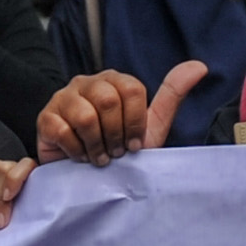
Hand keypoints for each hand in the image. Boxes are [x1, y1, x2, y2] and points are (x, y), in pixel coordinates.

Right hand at [38, 60, 205, 162]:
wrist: (87, 178)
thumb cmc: (118, 149)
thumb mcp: (150, 126)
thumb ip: (172, 95)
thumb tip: (200, 66)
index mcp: (114, 81)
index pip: (132, 90)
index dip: (136, 122)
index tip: (135, 144)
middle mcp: (87, 83)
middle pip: (108, 100)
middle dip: (116, 135)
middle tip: (116, 152)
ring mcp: (63, 98)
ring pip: (86, 115)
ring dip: (97, 146)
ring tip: (99, 157)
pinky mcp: (46, 118)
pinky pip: (63, 130)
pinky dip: (77, 151)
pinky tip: (80, 157)